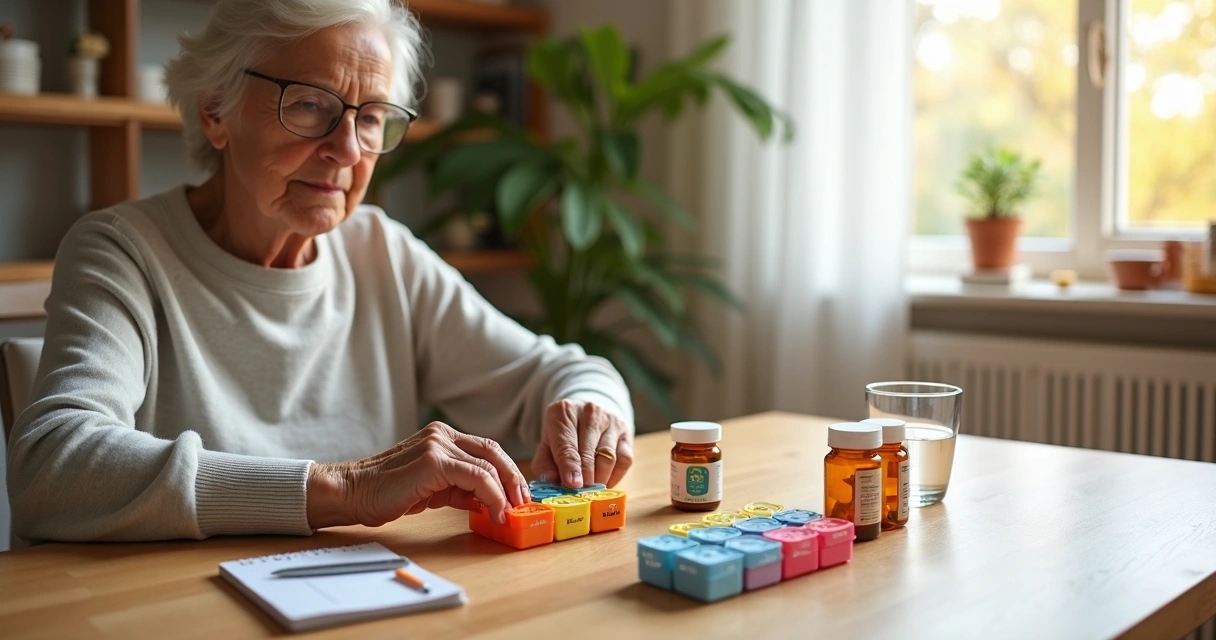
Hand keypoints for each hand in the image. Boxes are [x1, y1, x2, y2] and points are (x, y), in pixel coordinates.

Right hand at [306, 422, 528, 528]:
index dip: (507, 472)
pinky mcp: (434, 460)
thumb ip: (459, 489)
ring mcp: (437, 444)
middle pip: (493, 452)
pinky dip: (491, 495)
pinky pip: (476, 477)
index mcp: (441, 436)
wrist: (353, 492)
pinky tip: (493, 511)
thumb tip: (488, 501)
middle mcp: (441, 434)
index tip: (517, 495)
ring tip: (510, 512)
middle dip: (514, 479)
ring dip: (505, 491)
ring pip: (487, 465)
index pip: (486, 449)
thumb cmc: (387, 493)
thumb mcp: (432, 489)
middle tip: (523, 503)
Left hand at [531, 399, 633, 488]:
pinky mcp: (626, 433)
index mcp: (564, 412)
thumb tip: (552, 481)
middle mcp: (589, 412)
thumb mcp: (546, 445)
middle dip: (585, 477)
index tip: (572, 485)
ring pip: (608, 457)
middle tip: (581, 494)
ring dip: (600, 478)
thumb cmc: (563, 435)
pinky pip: (624, 460)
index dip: (569, 467)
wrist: (587, 416)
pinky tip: (604, 481)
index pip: (566, 444)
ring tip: (591, 490)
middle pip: (589, 452)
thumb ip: (544, 464)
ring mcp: (611, 421)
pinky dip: (614, 476)